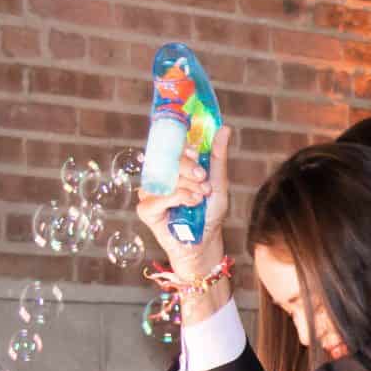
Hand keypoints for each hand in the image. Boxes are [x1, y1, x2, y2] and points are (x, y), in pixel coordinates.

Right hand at [133, 124, 232, 309]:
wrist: (205, 242)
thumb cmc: (210, 214)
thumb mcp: (218, 182)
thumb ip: (217, 156)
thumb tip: (224, 128)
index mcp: (175, 168)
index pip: (172, 147)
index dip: (183, 147)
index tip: (197, 154)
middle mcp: (160, 177)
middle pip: (166, 160)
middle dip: (188, 168)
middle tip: (203, 179)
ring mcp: (151, 192)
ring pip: (164, 177)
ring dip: (186, 185)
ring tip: (200, 196)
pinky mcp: (146, 210)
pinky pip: (157, 197)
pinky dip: (176, 197)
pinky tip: (189, 203)